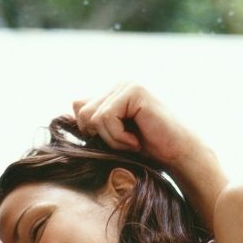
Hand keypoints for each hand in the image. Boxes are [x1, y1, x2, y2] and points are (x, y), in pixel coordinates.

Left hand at [72, 83, 198, 168]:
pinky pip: (105, 118)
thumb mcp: (111, 138)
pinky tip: (137, 140)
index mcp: (113, 93)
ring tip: (133, 141)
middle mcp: (119, 84)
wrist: (178, 157)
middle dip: (102, 136)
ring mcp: (127, 85)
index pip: (79, 107)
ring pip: (93, 117)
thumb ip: (92, 123)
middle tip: (127, 143)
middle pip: (82, 113)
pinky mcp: (134, 91)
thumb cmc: (147, 151)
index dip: (92, 131)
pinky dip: (119, 137)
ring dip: (112, 139)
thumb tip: (64, 112)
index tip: (117, 141)